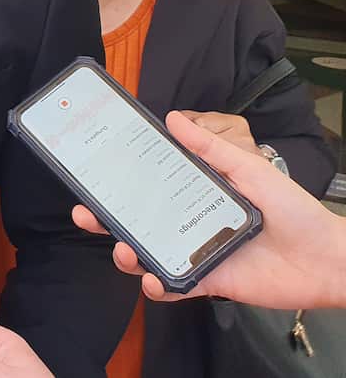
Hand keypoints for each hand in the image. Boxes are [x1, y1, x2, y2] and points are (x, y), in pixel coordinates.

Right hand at [72, 110, 345, 308]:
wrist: (326, 258)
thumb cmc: (293, 209)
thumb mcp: (249, 169)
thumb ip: (210, 148)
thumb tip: (172, 119)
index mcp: (195, 195)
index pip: (148, 187)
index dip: (118, 183)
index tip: (93, 174)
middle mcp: (189, 223)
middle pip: (136, 222)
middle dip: (105, 220)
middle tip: (86, 214)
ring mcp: (196, 253)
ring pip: (147, 255)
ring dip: (126, 254)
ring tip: (123, 250)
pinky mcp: (207, 282)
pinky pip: (174, 286)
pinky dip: (158, 287)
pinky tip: (152, 280)